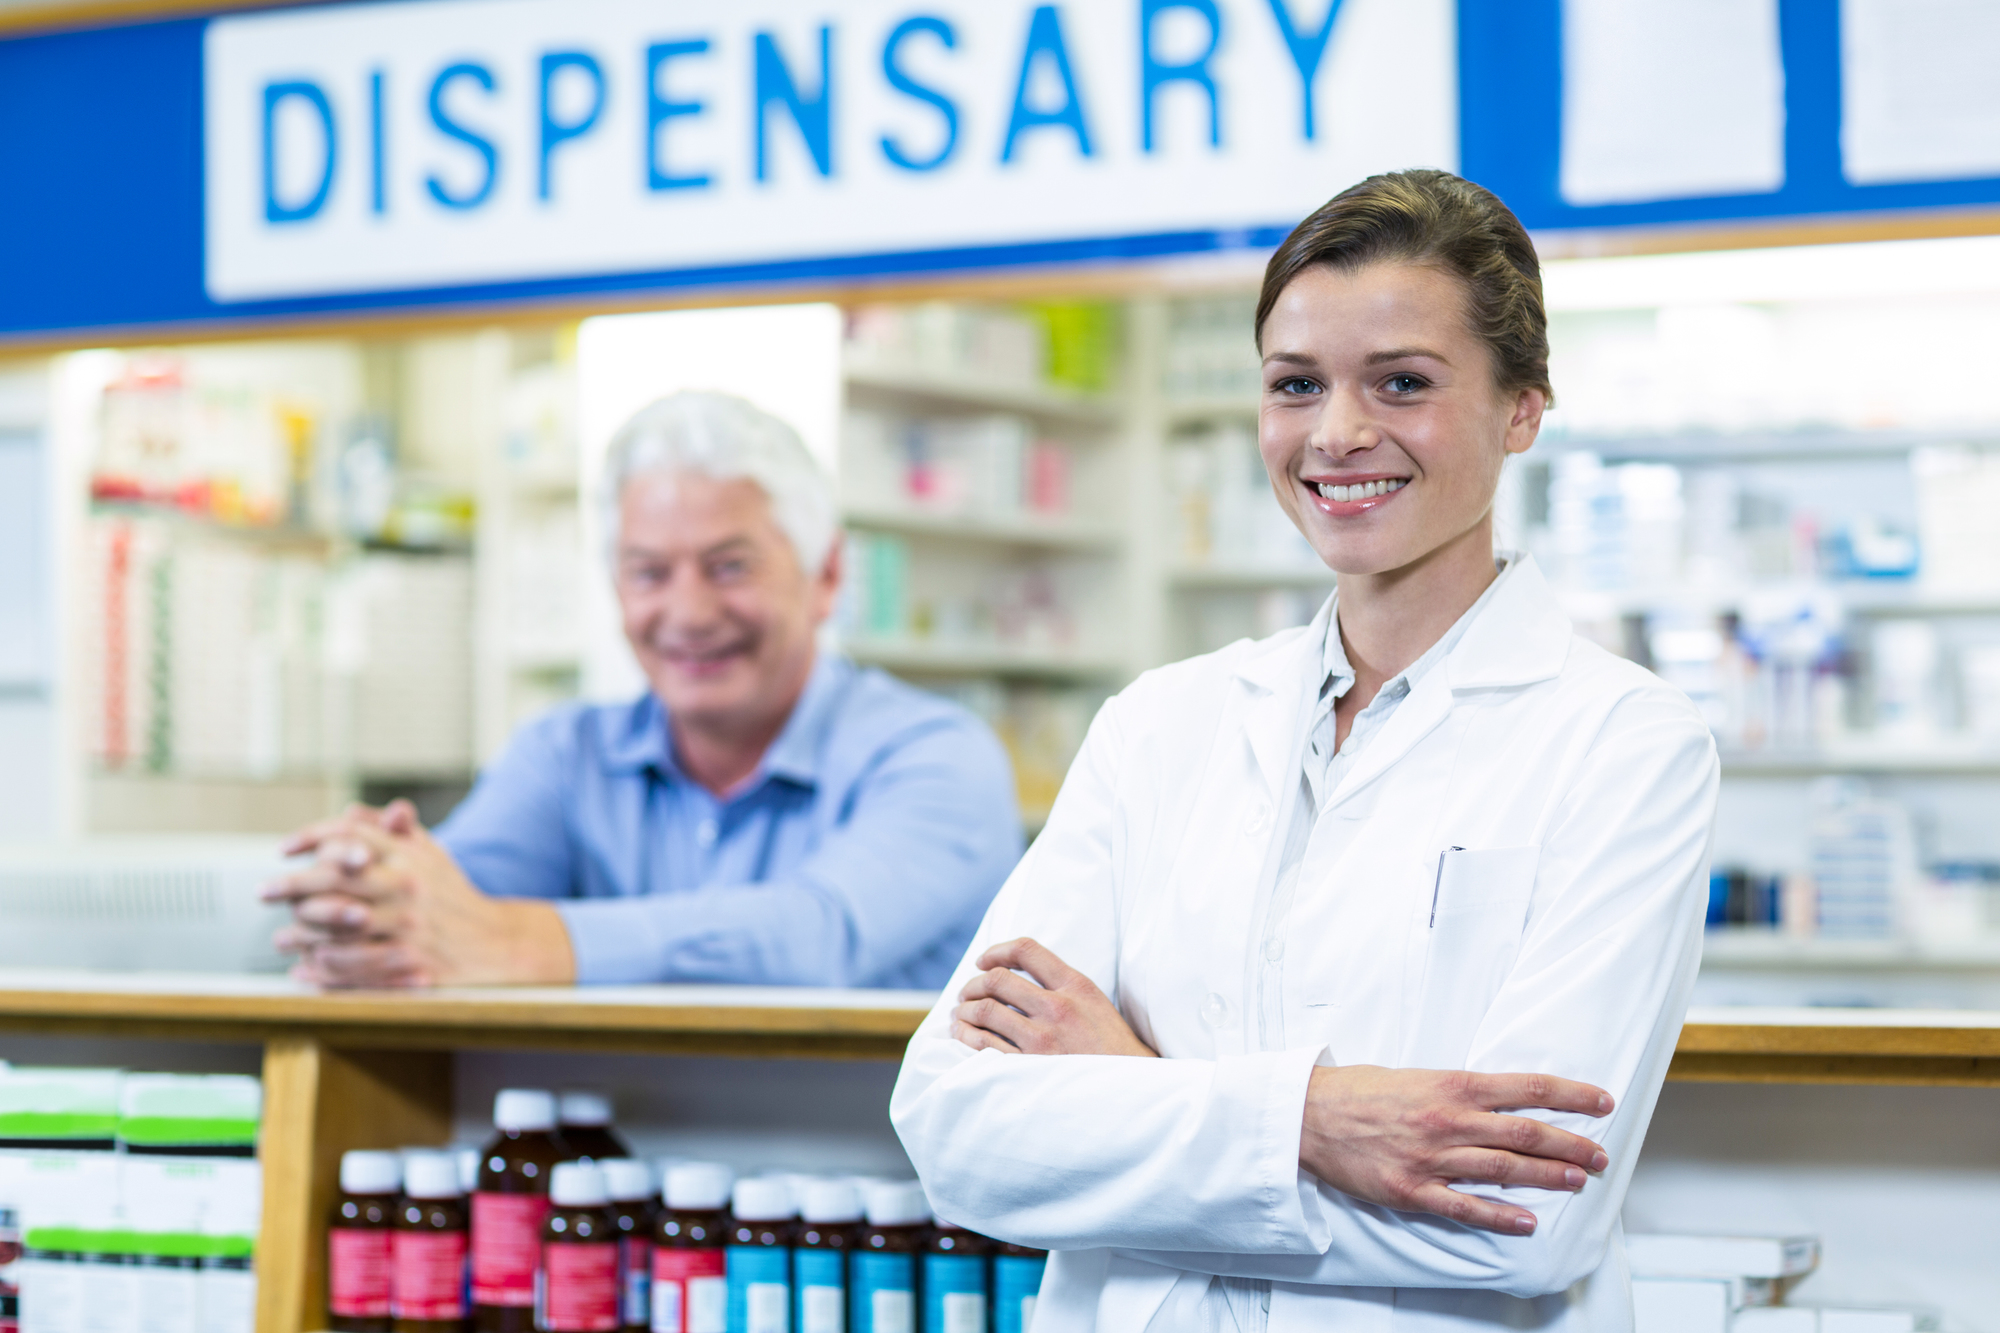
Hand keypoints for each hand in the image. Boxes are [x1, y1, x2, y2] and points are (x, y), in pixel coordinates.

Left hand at [263, 800, 575, 988]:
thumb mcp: (430, 856)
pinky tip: (308, 968)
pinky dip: (325, 968)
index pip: (351, 835)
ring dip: (302, 933)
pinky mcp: (409, 962)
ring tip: (282, 939)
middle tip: (264, 891)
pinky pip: (355, 965)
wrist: (498, 944)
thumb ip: (392, 833)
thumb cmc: (453, 898)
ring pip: (338, 926)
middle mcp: (408, 886)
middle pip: (335, 877)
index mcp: (410, 856)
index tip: (284, 848)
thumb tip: (350, 813)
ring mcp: (408, 926)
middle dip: (291, 884)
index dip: (311, 837)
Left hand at [952, 937, 1156, 1056]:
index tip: (983, 962)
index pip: (1027, 950)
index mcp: (1077, 986)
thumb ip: (1064, 988)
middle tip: (966, 994)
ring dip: (965, 1011)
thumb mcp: (1097, 1005)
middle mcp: (1058, 1007)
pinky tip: (964, 1037)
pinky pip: (985, 1046)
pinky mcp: (1031, 1067)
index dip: (997, 952)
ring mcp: (1044, 1038)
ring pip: (986, 1010)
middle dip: (973, 984)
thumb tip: (1021, 976)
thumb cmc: (1114, 1051)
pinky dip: (968, 1038)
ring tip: (960, 1016)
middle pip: (998, 980)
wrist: (1133, 1092)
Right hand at [1300, 1066, 1612, 1235]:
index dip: (1571, 1095)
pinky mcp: (1412, 1190)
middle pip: (1526, 1133)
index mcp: (1452, 1084)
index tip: (1601, 1102)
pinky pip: (1465, 1207)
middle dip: (1571, 1144)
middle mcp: (1448, 1120)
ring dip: (1548, 1177)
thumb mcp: (1415, 1075)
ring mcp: (1432, 1157)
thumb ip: (1458, 1090)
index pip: (1527, 1088)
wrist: (1308, 1115)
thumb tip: (1500, 1099)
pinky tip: (1526, 1222)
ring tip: (1579, 1182)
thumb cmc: (1359, 1091)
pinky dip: (1499, 1216)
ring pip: (1504, 1170)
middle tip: (1601, 1155)